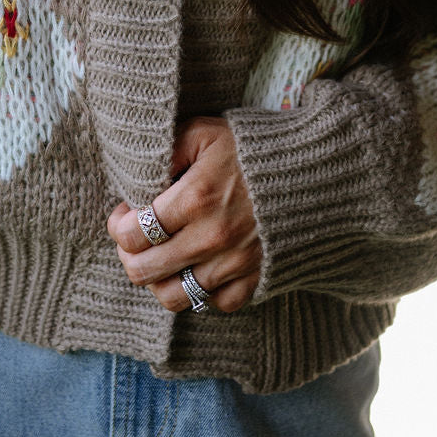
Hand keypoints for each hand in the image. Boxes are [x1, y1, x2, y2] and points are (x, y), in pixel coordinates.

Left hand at [107, 116, 261, 314]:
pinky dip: (202, 291)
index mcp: (195, 199)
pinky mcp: (256, 279)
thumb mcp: (205, 132)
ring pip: (173, 297)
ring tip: (163, 258)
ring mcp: (235, 264)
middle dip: (130, 256)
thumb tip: (137, 181)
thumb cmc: (254, 148)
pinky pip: (215, 304)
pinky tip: (200, 267)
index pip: (131, 236)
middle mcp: (212, 238)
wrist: (318, 169)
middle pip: (143, 273)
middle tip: (137, 239)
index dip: (118, 227)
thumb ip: (165, 152)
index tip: (124, 215)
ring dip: (159, 279)